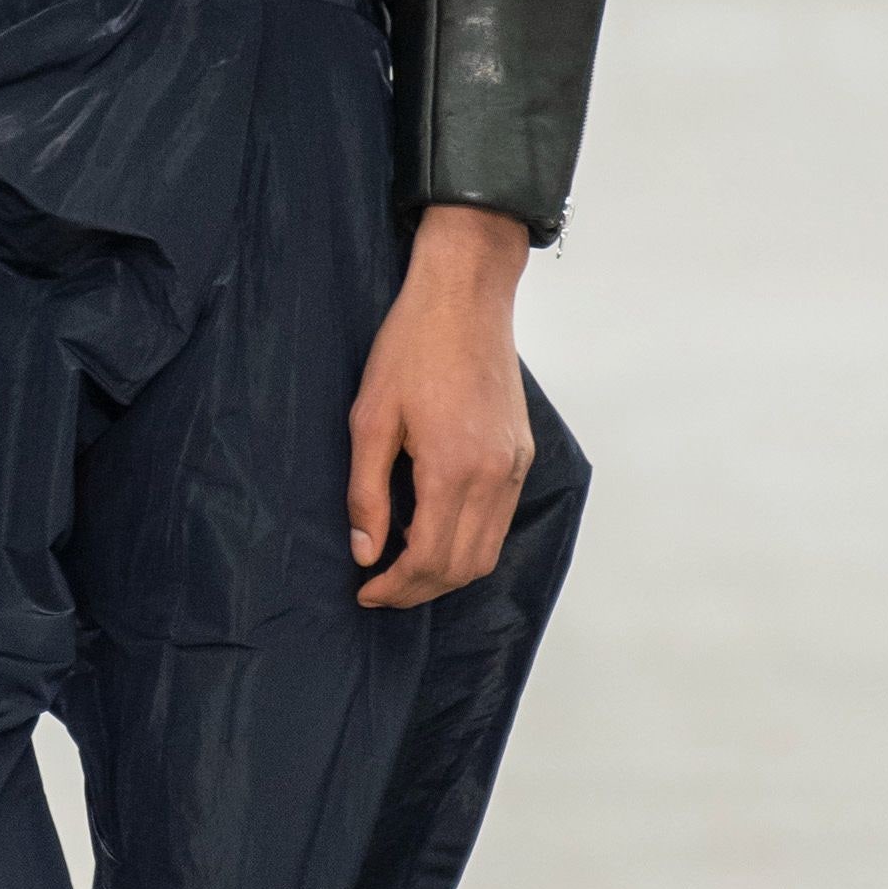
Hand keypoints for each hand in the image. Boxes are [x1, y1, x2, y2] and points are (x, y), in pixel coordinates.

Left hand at [347, 204, 531, 608]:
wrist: (466, 297)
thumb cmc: (411, 347)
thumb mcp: (370, 418)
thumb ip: (365, 493)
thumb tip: (364, 552)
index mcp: (453, 468)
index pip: (429, 559)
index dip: (395, 587)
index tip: (365, 591)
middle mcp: (494, 476)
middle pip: (463, 567)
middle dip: (419, 590)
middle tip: (381, 589)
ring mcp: (514, 466)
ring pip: (488, 550)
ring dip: (447, 572)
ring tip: (404, 568)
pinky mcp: (522, 454)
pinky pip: (500, 520)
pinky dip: (469, 541)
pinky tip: (435, 530)